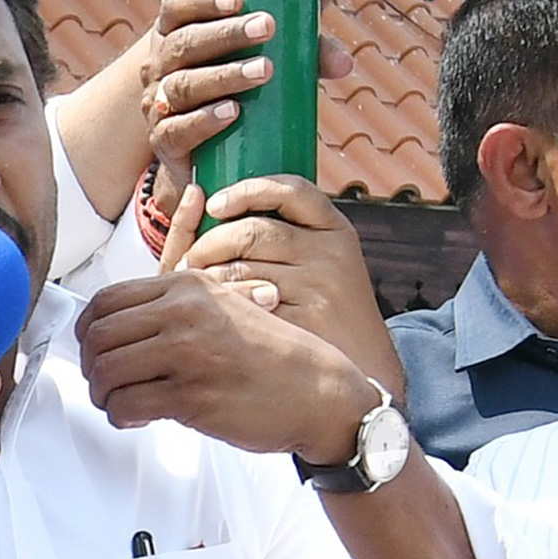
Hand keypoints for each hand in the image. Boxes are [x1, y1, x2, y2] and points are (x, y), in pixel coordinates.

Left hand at [76, 268, 374, 463]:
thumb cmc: (271, 355)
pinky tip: (136, 418)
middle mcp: (183, 314)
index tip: (91, 348)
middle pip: (98, 336)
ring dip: (101, 394)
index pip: (106, 300)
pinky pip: (126, 405)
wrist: (319, 393)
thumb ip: (175, 307)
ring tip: (117, 402)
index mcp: (187, 287)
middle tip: (101, 382)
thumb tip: (117, 323)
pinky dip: (120, 416)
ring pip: (105, 371)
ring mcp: (187, 355)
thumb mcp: (224, 306)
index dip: (86, 329)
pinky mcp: (191, 397)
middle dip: (89, 365)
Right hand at [136, 0, 359, 215]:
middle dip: (224, 35)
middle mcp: (160, 67)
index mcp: (174, 35)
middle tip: (265, 28)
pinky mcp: (165, 146)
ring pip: (180, 85)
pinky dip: (208, 119)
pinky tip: (239, 111)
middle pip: (181, 44)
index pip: (178, 7)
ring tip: (261, 71)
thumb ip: (291, 57)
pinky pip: (178, 131)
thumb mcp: (246, 64)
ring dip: (222, 74)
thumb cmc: (217, 92)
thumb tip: (337, 61)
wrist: (163, 144)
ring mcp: (158, 106)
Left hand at [159, 175, 403, 396]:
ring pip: (240, 267)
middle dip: (209, 243)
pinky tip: (213, 311)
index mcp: (335, 229)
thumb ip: (284, 236)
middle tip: (190, 259)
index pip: (290, 190)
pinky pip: (242, 303)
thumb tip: (209, 206)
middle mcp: (330, 252)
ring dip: (207, 275)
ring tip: (197, 286)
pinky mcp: (301, 322)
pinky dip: (219, 305)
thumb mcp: (323, 262)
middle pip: (251, 231)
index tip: (214, 204)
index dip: (246, 191)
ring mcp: (318, 287)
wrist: (367, 368)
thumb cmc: (328, 311)